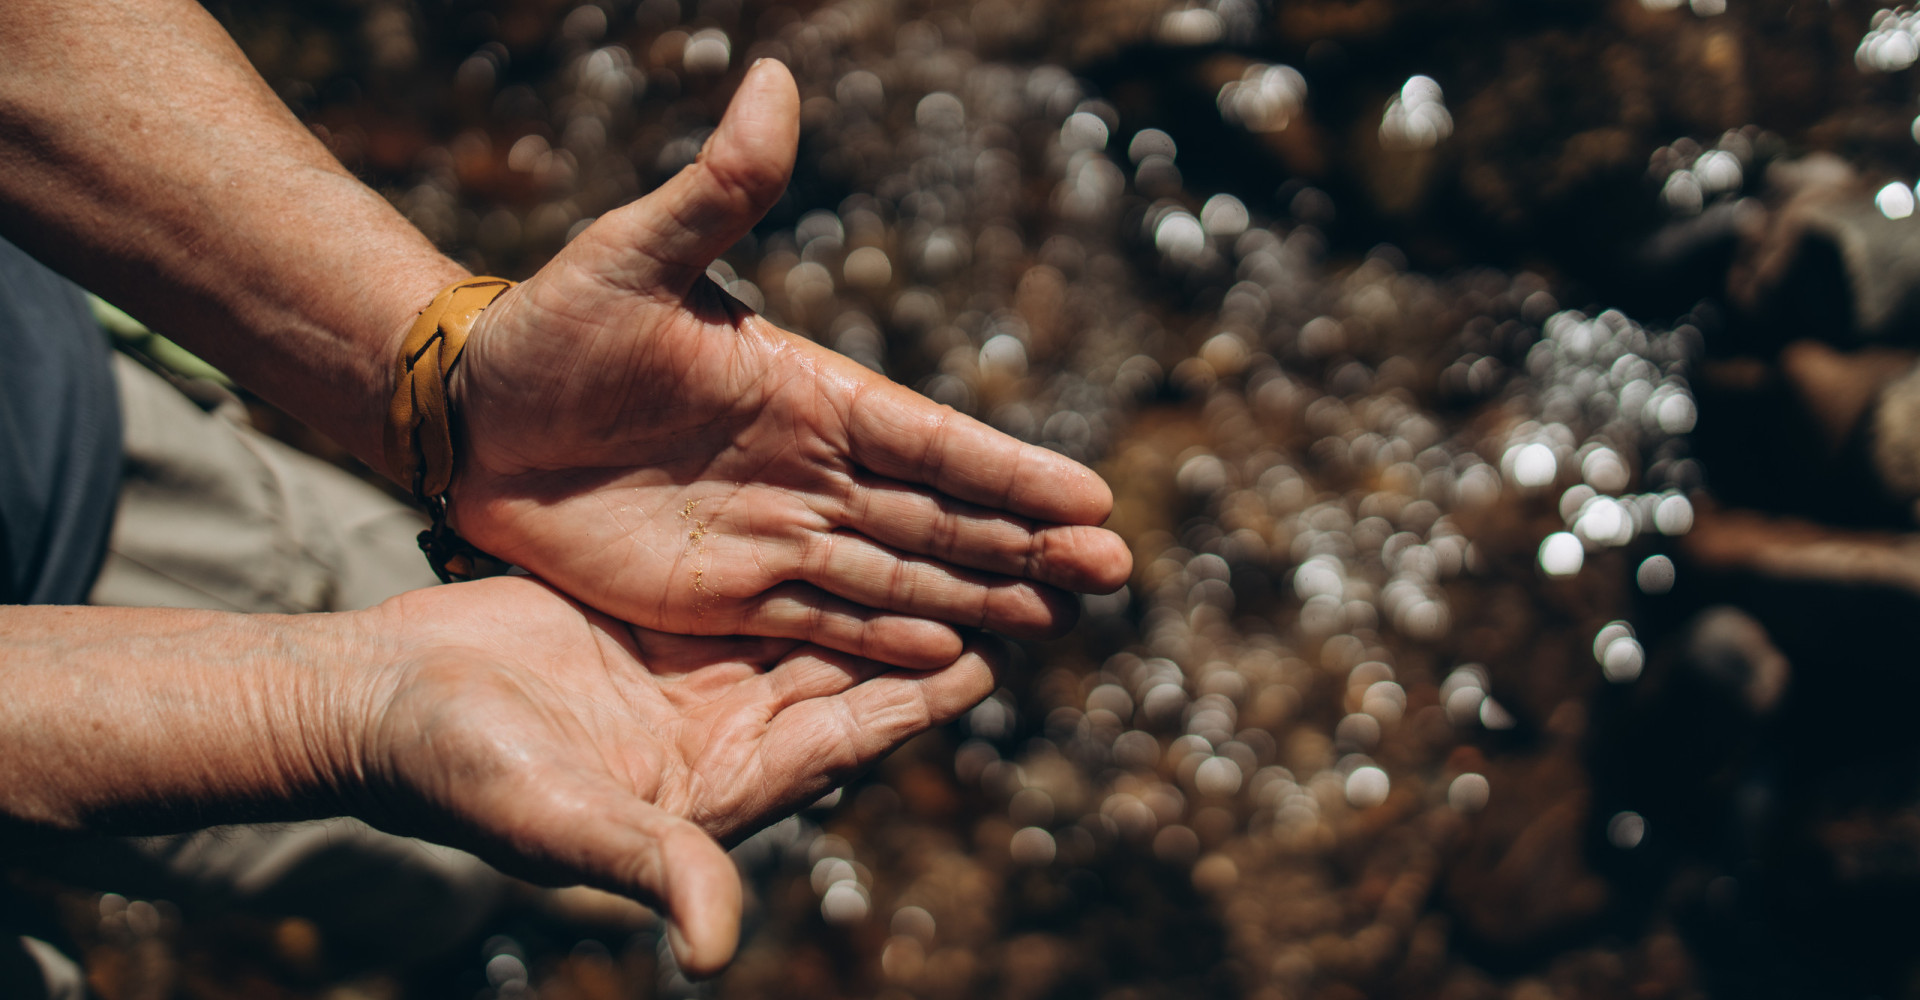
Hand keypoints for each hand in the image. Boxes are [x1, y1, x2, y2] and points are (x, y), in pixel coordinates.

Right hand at [350, 575, 999, 974]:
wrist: (378, 700)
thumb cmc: (457, 773)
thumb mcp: (558, 821)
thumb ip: (646, 867)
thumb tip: (717, 950)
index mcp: (717, 787)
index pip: (843, 739)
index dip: (916, 701)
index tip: (995, 657)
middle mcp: (722, 730)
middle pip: (849, 677)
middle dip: (926, 634)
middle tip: (1011, 582)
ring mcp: (694, 673)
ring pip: (813, 624)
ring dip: (881, 589)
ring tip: (958, 539)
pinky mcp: (662, 621)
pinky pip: (757, 583)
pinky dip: (805, 555)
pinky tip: (852, 511)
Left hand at [448, 60, 1130, 668]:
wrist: (473, 414)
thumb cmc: (554, 327)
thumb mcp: (631, 257)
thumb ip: (715, 192)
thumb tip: (773, 80)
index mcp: (807, 393)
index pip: (930, 440)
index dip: (1008, 473)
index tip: (1091, 499)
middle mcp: (809, 469)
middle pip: (939, 517)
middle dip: (1027, 546)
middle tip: (1115, 576)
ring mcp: (773, 534)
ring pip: (899, 574)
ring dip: (981, 595)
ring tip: (1059, 621)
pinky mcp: (725, 592)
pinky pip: (825, 621)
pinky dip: (892, 640)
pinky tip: (955, 655)